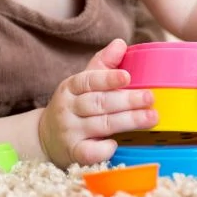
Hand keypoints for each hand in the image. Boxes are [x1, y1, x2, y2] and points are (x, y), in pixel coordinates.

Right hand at [38, 38, 157, 167]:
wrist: (45, 138)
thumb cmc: (74, 106)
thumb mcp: (82, 83)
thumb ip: (102, 64)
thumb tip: (120, 43)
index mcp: (70, 87)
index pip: (88, 80)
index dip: (108, 78)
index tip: (127, 76)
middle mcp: (67, 108)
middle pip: (99, 103)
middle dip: (127, 100)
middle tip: (150, 98)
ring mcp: (69, 132)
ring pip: (100, 125)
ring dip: (127, 121)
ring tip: (151, 118)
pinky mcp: (73, 153)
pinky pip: (89, 152)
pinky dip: (104, 149)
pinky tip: (118, 144)